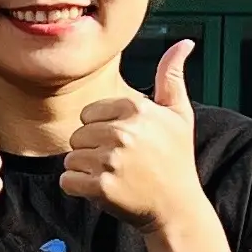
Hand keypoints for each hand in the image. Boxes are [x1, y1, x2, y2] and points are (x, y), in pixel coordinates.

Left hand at [62, 42, 207, 232]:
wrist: (177, 208)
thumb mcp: (180, 114)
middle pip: (77, 135)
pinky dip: (78, 189)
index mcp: (136, 109)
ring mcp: (111, 160)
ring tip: (114, 177)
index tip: (125, 145)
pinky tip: (103, 190)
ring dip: (86, 171)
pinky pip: (67, 181)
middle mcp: (123, 131)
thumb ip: (172, 77)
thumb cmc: (176, 160)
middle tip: (120, 164)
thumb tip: (184, 42)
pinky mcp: (101, 186)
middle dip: (92, 151)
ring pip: (71, 158)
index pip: (89, 114)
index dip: (102, 131)